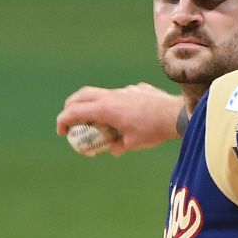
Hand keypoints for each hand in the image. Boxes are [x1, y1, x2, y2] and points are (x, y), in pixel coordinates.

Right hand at [56, 83, 184, 155]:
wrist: (175, 114)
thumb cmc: (152, 130)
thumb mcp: (132, 143)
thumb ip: (118, 145)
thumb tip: (112, 148)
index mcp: (105, 109)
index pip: (75, 112)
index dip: (64, 121)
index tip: (62, 131)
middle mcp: (111, 96)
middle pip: (82, 96)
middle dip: (71, 106)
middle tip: (70, 119)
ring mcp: (124, 90)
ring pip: (100, 93)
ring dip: (93, 104)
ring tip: (96, 119)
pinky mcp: (136, 89)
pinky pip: (119, 95)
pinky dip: (114, 104)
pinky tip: (125, 116)